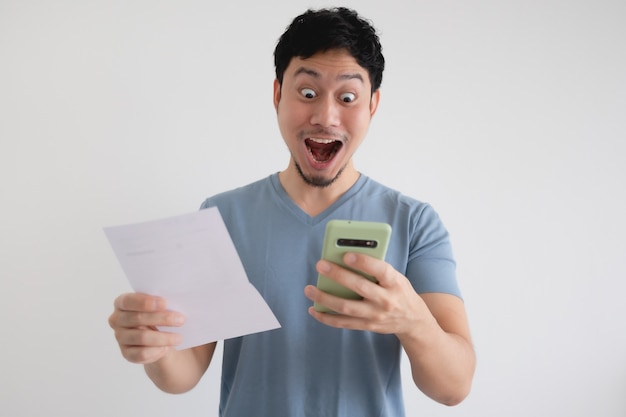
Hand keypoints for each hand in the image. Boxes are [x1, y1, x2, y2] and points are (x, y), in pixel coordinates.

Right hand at [108, 293, 184, 363]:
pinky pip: (141, 354)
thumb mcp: (160, 304)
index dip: (145, 302)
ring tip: (179, 337)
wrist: (156, 334)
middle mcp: (117, 320)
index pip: (128, 301)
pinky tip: (167, 348)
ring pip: (142, 337)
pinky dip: (156, 351)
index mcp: (122, 303)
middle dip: (162, 319)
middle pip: (138, 319)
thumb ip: (163, 302)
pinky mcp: (126, 353)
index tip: (165, 303)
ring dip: (163, 338)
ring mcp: (120, 337)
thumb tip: (183, 299)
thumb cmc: (158, 313)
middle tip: (181, 320)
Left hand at [304, 252, 432, 335]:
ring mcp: (376, 315)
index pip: (380, 270)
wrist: (413, 320)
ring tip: (309, 289)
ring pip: (347, 308)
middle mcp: (386, 300)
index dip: (364, 262)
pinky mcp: (368, 326)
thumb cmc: (398, 290)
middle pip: (359, 287)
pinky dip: (327, 318)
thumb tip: (346, 257)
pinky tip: (314, 309)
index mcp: (395, 282)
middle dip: (338, 275)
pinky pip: (344, 323)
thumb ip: (376, 268)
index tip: (347, 254)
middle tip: (320, 265)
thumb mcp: (395, 276)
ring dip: (325, 298)